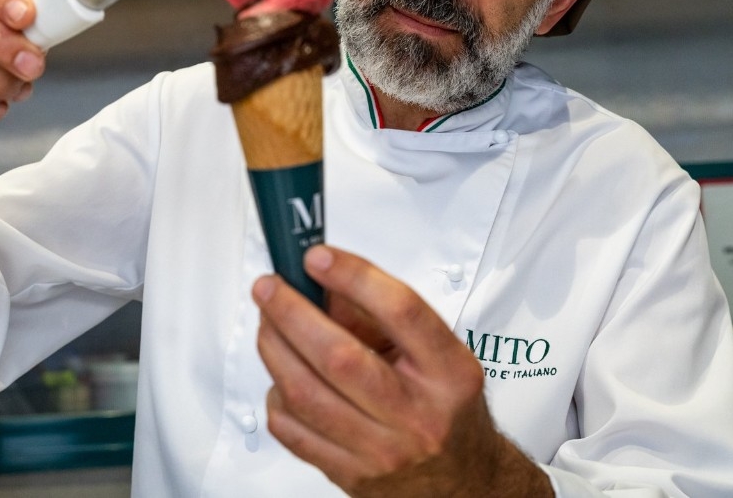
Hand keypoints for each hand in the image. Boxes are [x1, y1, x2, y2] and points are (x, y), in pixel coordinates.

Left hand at [252, 246, 551, 496]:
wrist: (464, 480)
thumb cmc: (445, 407)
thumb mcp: (435, 353)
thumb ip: (380, 315)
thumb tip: (321, 281)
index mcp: (449, 373)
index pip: (401, 312)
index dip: (353, 276)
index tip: (317, 257)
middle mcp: (418, 415)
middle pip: (339, 357)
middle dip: (292, 313)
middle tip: (270, 287)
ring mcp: (382, 451)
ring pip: (305, 394)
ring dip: (274, 348)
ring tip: (268, 322)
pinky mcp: (351, 476)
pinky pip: (292, 431)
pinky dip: (276, 395)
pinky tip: (283, 375)